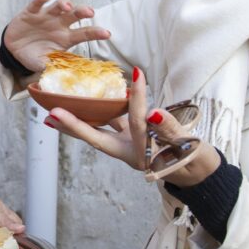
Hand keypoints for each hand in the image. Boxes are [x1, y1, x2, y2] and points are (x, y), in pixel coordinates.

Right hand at [3, 0, 110, 71]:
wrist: (14, 50)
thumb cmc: (35, 56)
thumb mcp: (45, 64)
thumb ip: (54, 69)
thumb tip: (64, 81)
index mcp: (65, 37)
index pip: (84, 34)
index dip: (95, 32)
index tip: (107, 34)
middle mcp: (58, 24)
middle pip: (74, 14)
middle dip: (83, 11)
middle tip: (90, 12)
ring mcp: (45, 16)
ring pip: (58, 5)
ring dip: (64, 3)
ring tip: (67, 7)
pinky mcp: (30, 13)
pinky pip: (36, 4)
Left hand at [44, 68, 220, 186]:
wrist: (197, 174)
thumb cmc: (194, 162)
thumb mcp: (187, 148)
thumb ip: (169, 130)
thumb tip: (154, 113)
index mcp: (142, 154)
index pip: (138, 122)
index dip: (139, 99)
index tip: (137, 75)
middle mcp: (129, 150)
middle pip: (97, 136)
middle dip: (74, 126)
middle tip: (51, 115)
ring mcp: (128, 144)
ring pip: (101, 129)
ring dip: (81, 119)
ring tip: (57, 110)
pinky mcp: (131, 137)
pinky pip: (114, 123)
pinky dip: (104, 111)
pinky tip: (93, 99)